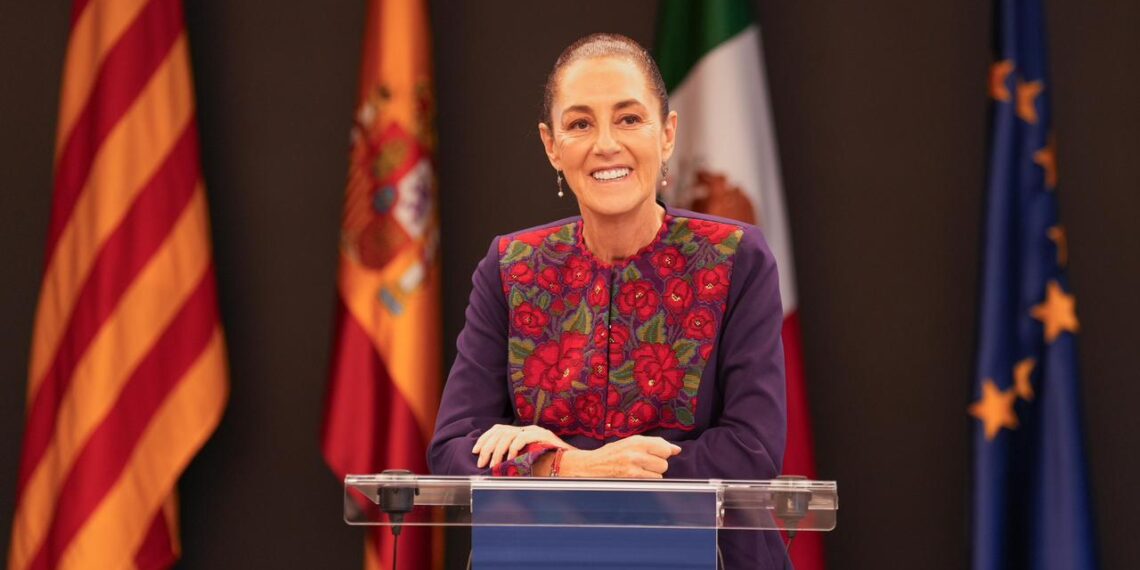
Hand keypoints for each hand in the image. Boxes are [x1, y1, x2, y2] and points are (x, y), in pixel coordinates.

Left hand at [472, 424, 571, 468]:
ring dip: (497, 451)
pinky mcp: (543, 436)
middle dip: (487, 447)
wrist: (574, 463)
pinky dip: (513, 448)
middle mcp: (527, 429)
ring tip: (494, 465)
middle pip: (500, 431)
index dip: (485, 438)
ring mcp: (535, 431)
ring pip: (508, 435)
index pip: (498, 429)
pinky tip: (509, 459)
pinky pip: (523, 438)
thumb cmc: (551, 466)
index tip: (475, 451)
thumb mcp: (527, 461)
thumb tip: (495, 467)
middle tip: (481, 463)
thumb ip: (514, 460)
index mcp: (522, 432)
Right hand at [560, 435, 680, 478]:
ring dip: (653, 474)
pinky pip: (652, 481)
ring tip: (640, 470)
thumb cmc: (611, 454)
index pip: (664, 447)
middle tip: (645, 463)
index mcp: (636, 440)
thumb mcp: (630, 443)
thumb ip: (653, 444)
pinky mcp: (631, 478)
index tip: (659, 455)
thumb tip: (676, 449)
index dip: (664, 452)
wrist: (590, 466)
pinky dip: (648, 481)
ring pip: (660, 472)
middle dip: (658, 464)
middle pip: (664, 462)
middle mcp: (636, 452)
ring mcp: (634, 466)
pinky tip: (637, 477)